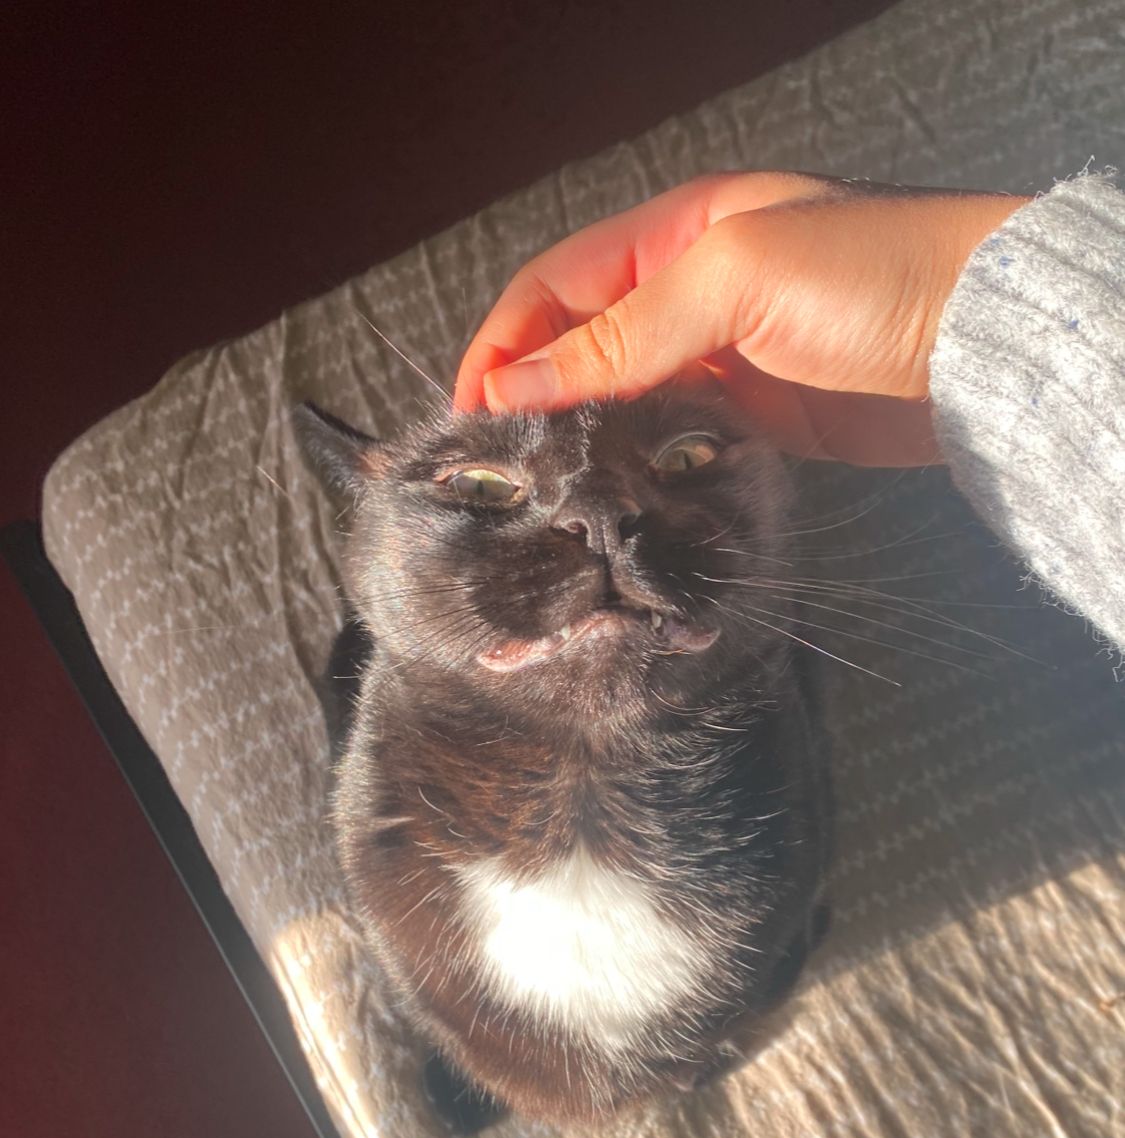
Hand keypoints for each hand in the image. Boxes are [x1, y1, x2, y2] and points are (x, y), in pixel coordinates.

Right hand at [454, 172, 1029, 465]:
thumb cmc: (870, 277)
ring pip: (622, 400)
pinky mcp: (753, 417)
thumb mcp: (732, 282)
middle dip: (532, 397)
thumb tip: (515, 384)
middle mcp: (689, 294)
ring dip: (581, 439)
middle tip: (495, 464)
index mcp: (675, 236)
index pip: (556, 287)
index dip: (504, 344)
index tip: (468, 411)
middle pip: (582, 346)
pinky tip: (614, 494)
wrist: (980, 344)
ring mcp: (721, 359)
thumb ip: (622, 336)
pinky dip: (638, 465)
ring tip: (542, 490)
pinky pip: (672, 440)